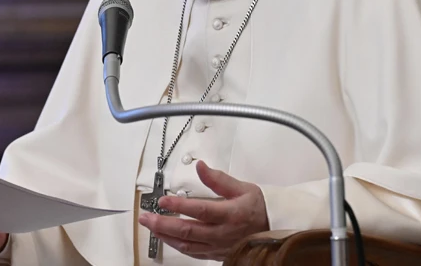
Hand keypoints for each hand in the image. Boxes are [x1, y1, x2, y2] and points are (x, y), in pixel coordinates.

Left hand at [138, 160, 269, 260]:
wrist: (274, 228)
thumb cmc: (259, 208)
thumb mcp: (242, 187)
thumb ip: (218, 179)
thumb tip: (201, 166)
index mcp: (230, 214)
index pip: (200, 211)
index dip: (179, 207)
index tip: (163, 201)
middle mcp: (223, 233)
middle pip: (188, 231)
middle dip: (162, 224)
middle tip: (146, 218)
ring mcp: (219, 246)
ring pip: (187, 245)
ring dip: (166, 237)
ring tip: (152, 227)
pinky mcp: (217, 254)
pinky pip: (194, 253)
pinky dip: (178, 246)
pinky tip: (168, 239)